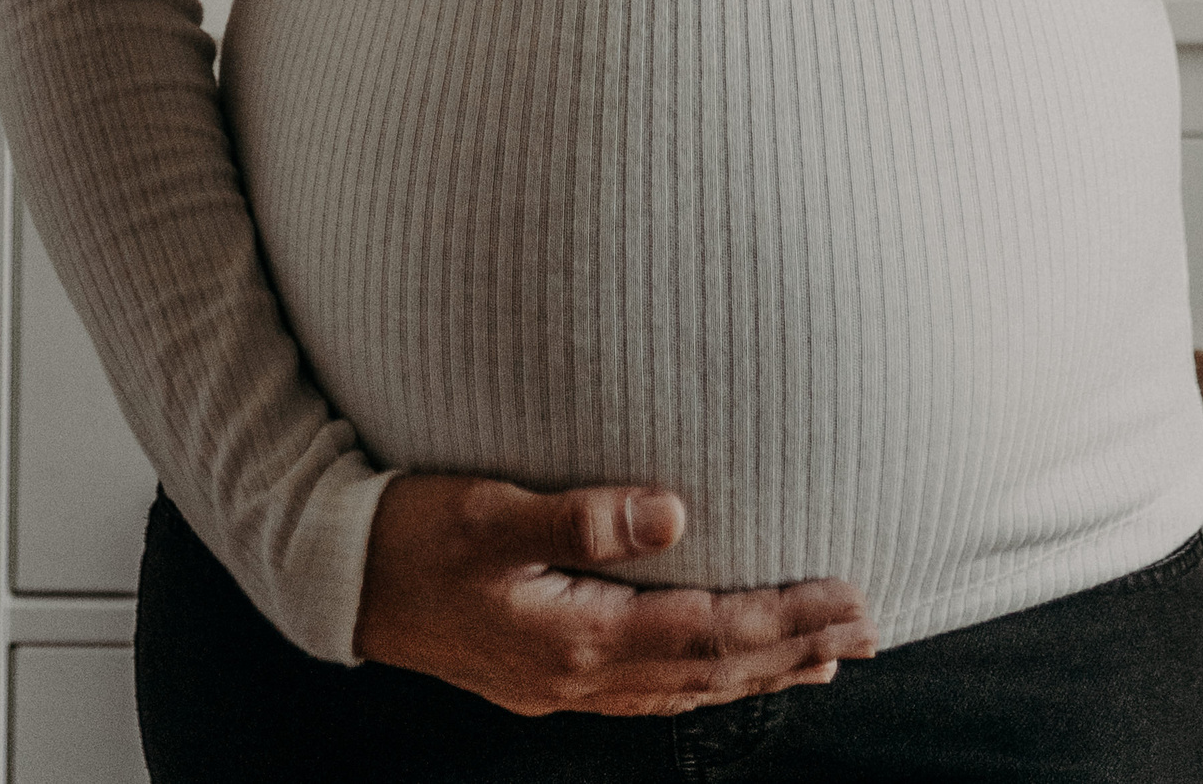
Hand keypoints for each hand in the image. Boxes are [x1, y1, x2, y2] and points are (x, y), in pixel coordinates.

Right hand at [353, 473, 877, 716]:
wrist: (334, 581)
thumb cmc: (407, 532)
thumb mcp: (488, 510)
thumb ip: (580, 514)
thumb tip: (675, 510)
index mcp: (573, 637)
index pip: (708, 632)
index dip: (785, 618)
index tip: (849, 597)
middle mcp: (578, 676)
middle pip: (711, 670)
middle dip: (794, 649)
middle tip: (868, 630)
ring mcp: (562, 687)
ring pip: (686, 688)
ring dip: (760, 671)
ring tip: (826, 659)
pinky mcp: (547, 679)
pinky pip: (649, 691)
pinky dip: (703, 681)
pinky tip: (725, 670)